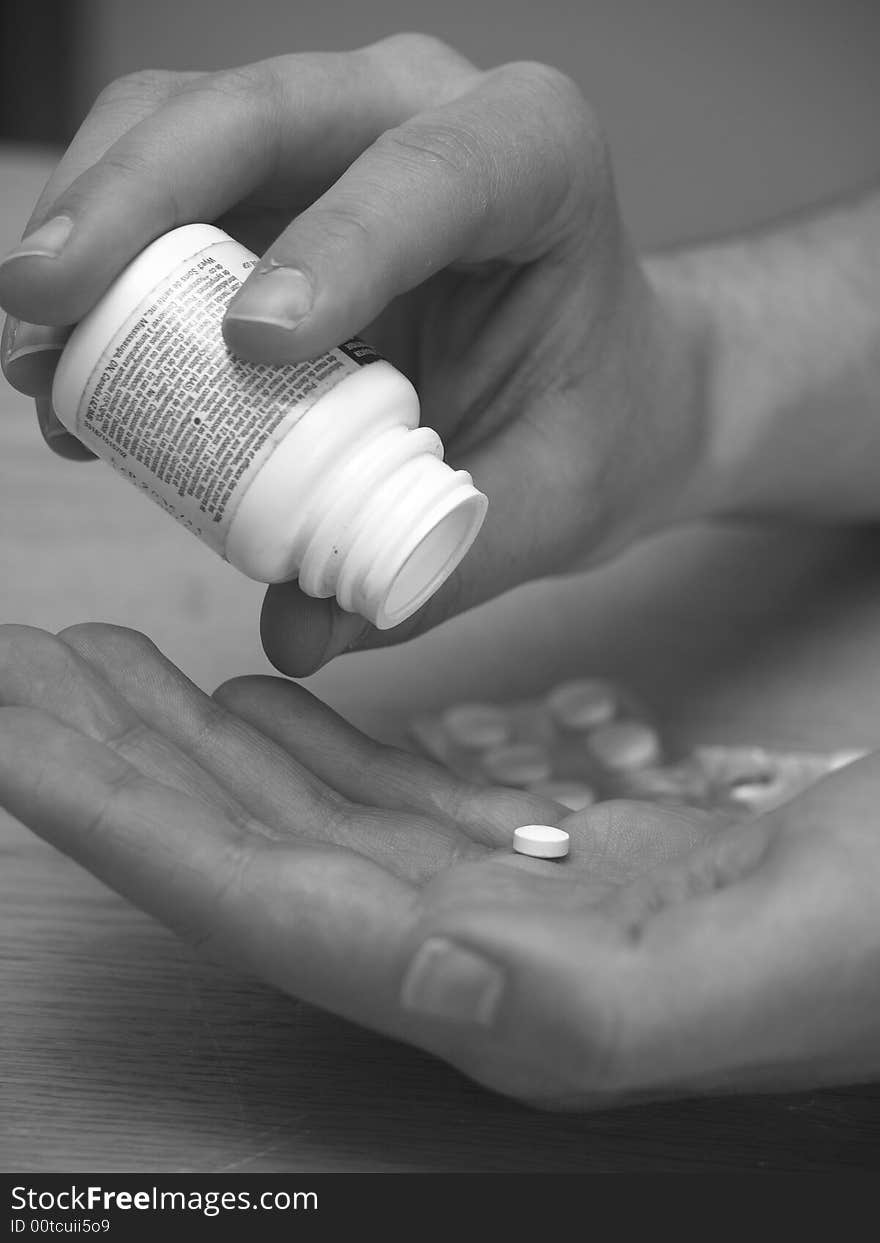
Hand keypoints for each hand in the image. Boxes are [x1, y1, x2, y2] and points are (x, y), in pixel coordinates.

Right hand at [0, 35, 706, 672]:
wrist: (599, 385)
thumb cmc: (590, 426)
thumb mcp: (545, 505)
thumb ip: (440, 569)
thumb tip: (298, 634)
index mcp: (534, 157)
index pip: (431, 175)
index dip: (336, 244)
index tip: (251, 347)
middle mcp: (423, 111)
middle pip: (258, 112)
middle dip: (133, 201)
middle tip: (43, 311)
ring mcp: (337, 133)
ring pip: (179, 129)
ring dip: (92, 238)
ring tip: (38, 363)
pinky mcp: (274, 182)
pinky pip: (165, 196)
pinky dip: (105, 275)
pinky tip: (70, 370)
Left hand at [5, 623, 877, 1107]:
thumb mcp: (787, 963)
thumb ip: (605, 1007)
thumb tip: (437, 980)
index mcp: (504, 994)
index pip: (257, 906)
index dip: (120, 822)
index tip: (12, 734)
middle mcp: (469, 955)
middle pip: (246, 854)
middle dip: (114, 764)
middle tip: (15, 674)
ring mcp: (494, 898)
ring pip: (297, 817)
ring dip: (185, 742)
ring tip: (92, 670)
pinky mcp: (529, 854)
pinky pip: (380, 798)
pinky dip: (299, 745)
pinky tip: (246, 703)